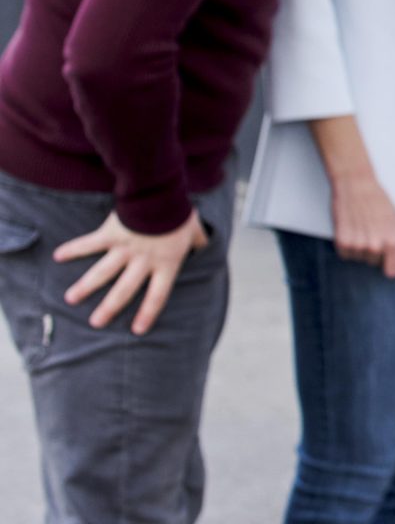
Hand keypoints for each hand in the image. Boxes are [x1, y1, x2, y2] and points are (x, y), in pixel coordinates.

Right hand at [55, 210, 209, 333]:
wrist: (162, 193)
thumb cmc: (180, 212)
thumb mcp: (194, 229)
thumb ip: (199, 241)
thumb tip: (206, 245)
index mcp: (166, 263)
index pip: (158, 295)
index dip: (148, 313)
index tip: (137, 330)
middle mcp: (144, 261)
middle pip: (125, 290)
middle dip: (109, 308)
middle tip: (95, 323)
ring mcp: (125, 248)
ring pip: (102, 272)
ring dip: (85, 286)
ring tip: (71, 299)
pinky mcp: (111, 234)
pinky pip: (89, 244)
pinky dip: (73, 249)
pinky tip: (59, 256)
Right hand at [330, 173, 394, 278]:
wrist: (355, 186)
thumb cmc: (379, 201)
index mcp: (391, 242)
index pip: (392, 272)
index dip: (390, 266)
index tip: (387, 260)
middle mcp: (374, 247)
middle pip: (374, 264)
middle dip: (375, 252)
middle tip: (372, 231)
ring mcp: (357, 245)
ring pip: (359, 259)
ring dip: (360, 248)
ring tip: (361, 228)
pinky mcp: (341, 242)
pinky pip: (345, 255)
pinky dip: (347, 246)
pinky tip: (351, 230)